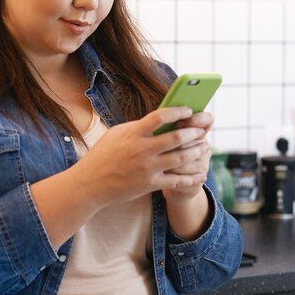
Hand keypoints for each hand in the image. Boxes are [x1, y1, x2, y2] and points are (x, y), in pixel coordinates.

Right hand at [78, 106, 210, 206]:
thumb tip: (159, 120)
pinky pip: (177, 181)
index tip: (187, 110)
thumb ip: (137, 127)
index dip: (177, 111)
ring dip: (196, 151)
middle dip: (193, 132)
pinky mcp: (150, 184)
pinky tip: (200, 173)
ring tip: (204, 146)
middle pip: (176, 138)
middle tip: (201, 130)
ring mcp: (147, 168)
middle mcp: (142, 150)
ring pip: (181, 158)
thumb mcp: (115, 134)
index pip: (160, 117)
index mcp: (133, 134)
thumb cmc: (102, 155)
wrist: (90, 184)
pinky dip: (192, 177)